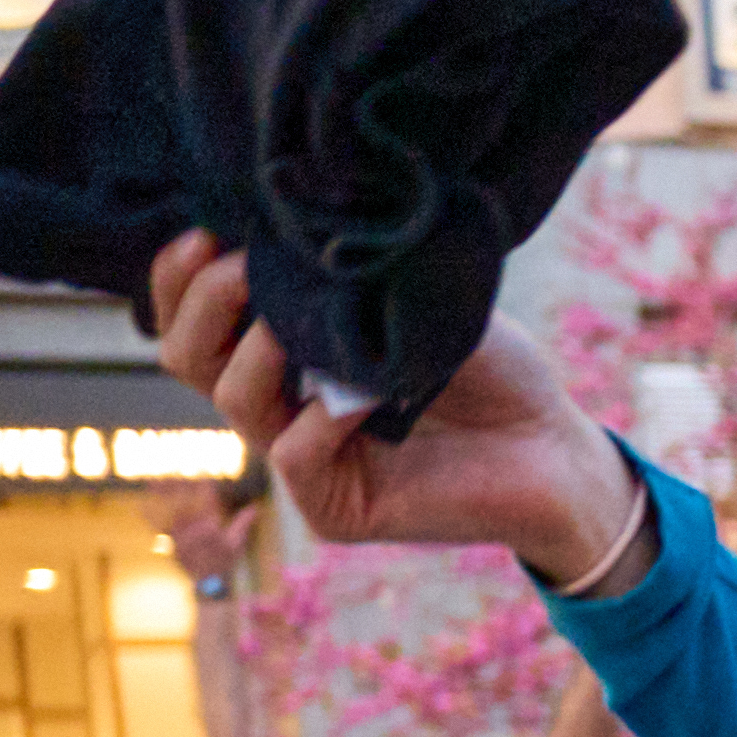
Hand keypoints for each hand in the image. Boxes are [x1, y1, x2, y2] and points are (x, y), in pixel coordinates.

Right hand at [151, 236, 644, 587]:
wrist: (557, 448)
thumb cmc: (495, 371)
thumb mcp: (417, 303)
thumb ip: (350, 275)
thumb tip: (288, 226)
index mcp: (286, 357)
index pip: (196, 320)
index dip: (179, 278)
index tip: (203, 231)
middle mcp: (281, 408)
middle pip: (187, 358)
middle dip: (204, 302)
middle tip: (242, 262)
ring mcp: (303, 462)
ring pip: (233, 400)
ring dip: (259, 348)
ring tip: (301, 318)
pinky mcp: (333, 510)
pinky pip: (293, 454)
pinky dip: (324, 417)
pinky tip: (370, 396)